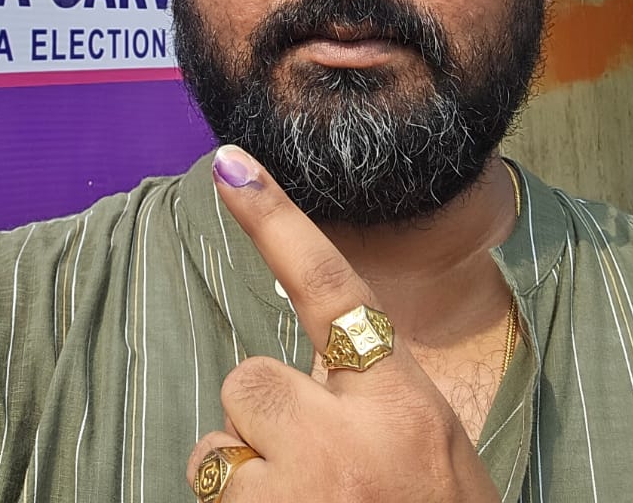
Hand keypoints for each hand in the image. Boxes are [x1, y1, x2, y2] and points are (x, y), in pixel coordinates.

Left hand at [186, 145, 500, 501]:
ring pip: (216, 447)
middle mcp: (345, 446)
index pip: (329, 288)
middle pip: (247, 380)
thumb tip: (289, 353)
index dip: (276, 219)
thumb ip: (356, 386)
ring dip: (245, 476)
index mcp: (396, 403)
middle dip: (265, 419)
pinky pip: (213, 496)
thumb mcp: (418, 437)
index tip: (229, 163)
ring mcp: (299, 500)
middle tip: (314, 469)